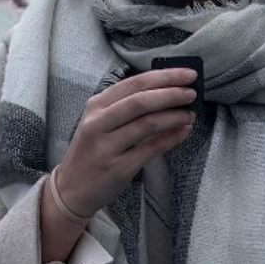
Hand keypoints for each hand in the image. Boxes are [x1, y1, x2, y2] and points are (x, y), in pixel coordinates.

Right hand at [56, 67, 197, 218]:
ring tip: (190, 114)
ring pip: (147, 124)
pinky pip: (150, 149)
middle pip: (141, 101)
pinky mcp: (118, 168)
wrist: (71, 189)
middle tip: (192, 92)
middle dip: (172, 93)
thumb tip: (166, 91)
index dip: (164, 77)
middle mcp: (98, 123)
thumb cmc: (91, 151)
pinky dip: (171, 138)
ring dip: (174, 116)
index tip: (187, 74)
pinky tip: (183, 132)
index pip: (135, 84)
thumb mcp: (99, 122)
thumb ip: (125, 106)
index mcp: (96, 105)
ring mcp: (107, 146)